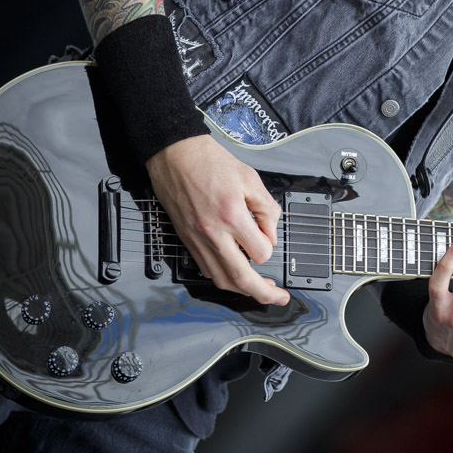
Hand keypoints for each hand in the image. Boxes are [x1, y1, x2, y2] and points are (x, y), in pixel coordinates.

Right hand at [146, 135, 287, 304]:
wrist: (174, 154)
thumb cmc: (209, 161)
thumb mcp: (250, 177)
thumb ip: (266, 209)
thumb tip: (271, 234)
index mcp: (232, 215)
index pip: (260, 252)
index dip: (270, 249)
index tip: (271, 240)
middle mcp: (213, 233)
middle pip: (240, 278)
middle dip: (263, 294)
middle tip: (278, 298)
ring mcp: (197, 239)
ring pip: (220, 279)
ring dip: (241, 289)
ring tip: (258, 290)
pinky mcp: (187, 239)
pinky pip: (206, 268)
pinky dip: (221, 276)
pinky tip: (232, 271)